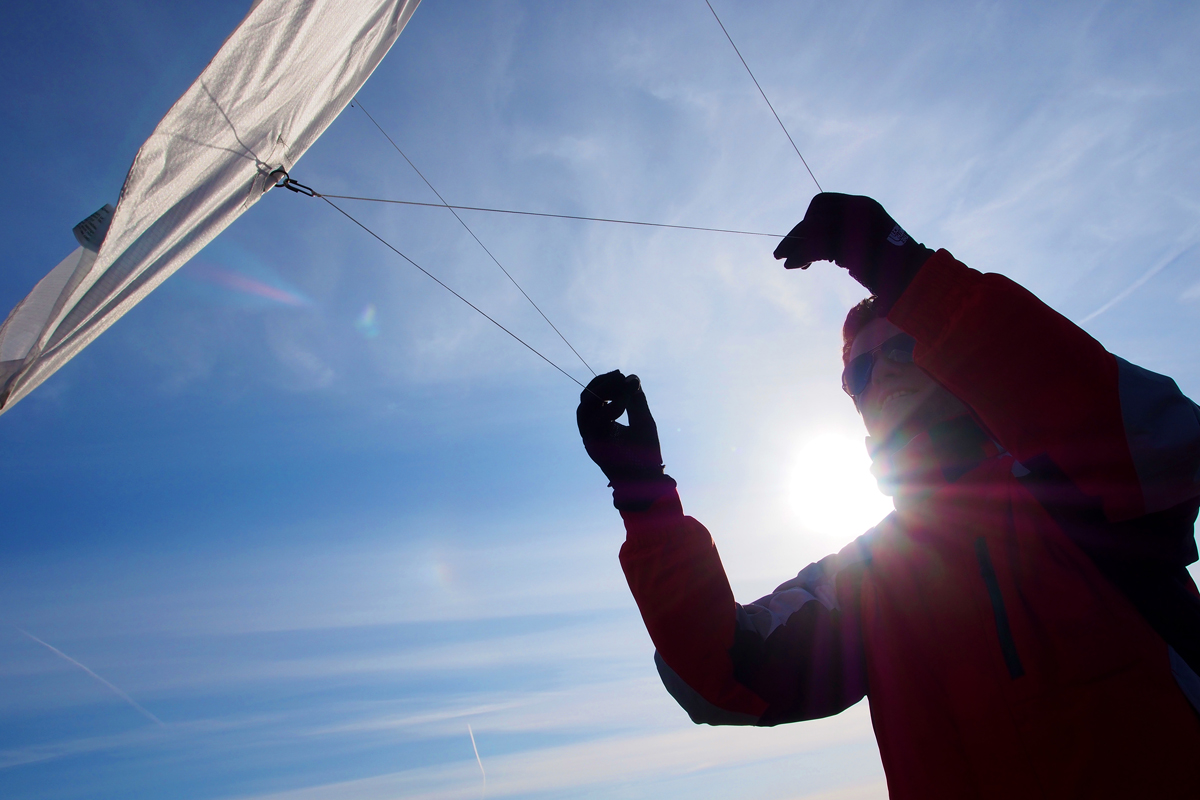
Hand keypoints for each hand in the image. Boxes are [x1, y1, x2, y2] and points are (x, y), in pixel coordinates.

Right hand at [577, 370, 674, 509]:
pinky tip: (621, 407)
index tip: (622, 374)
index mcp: (603, 422)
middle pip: (586, 398)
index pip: (596, 395)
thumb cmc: (646, 454)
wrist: (647, 480)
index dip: (605, 381)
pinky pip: (590, 423)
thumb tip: (632, 377)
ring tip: (622, 392)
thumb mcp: (643, 420)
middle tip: (620, 377)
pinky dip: (605, 411)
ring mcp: (591, 438)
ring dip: (602, 394)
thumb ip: (637, 400)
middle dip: (602, 383)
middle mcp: (593, 429)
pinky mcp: (593, 446)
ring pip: (583, 408)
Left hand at [773, 193, 933, 306]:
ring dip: (795, 246)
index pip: (823, 202)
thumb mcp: (861, 247)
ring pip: (815, 228)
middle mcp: (861, 209)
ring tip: (784, 262)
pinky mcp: (857, 240)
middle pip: (815, 214)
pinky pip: (819, 243)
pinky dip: (801, 254)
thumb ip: (840, 241)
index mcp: (863, 206)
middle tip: (780, 253)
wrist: (917, 280)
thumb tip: (811, 248)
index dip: (806, 220)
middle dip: (796, 234)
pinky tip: (794, 266)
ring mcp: (860, 223)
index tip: (798, 241)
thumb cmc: (891, 270)